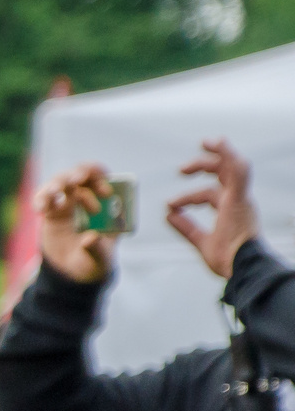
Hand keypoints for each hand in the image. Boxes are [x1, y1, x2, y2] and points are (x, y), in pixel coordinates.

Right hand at [36, 165, 116, 283]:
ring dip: (57, 183)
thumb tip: (90, 238)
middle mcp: (86, 197)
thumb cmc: (93, 260)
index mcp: (104, 202)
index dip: (102, 181)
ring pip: (60, 182)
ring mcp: (66, 203)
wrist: (72, 272)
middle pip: (81, 174)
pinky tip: (41, 208)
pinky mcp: (49, 212)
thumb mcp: (100, 258)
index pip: (104, 180)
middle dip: (78, 173)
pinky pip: (42, 199)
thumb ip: (97, 248)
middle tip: (76, 180)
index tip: (105, 194)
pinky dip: (40, 199)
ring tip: (55, 191)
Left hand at [168, 139, 260, 279]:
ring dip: (219, 152)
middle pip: (223, 175)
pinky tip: (218, 142)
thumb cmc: (229, 261)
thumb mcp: (202, 242)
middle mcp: (238, 201)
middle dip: (202, 166)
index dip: (187, 197)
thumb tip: (169, 216)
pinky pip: (239, 170)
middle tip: (181, 169)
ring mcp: (240, 198)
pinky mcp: (241, 197)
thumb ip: (186, 227)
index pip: (209, 194)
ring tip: (205, 142)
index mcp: (231, 211)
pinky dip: (228, 154)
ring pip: (233, 166)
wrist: (242, 267)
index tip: (170, 205)